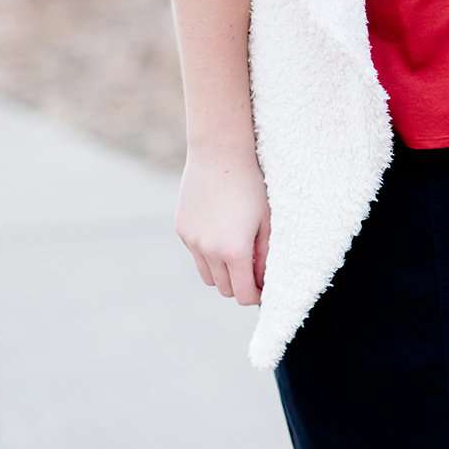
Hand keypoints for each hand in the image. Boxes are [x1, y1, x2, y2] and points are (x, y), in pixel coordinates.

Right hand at [175, 142, 270, 304]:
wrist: (220, 152)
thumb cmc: (252, 184)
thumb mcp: (266, 220)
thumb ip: (265, 256)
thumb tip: (263, 282)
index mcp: (234, 251)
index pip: (243, 295)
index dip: (256, 296)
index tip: (263, 288)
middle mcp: (209, 251)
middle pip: (224, 289)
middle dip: (240, 284)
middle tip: (253, 269)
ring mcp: (192, 241)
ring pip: (207, 276)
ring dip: (222, 273)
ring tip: (236, 253)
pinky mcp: (181, 229)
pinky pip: (196, 254)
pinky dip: (207, 253)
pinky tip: (220, 231)